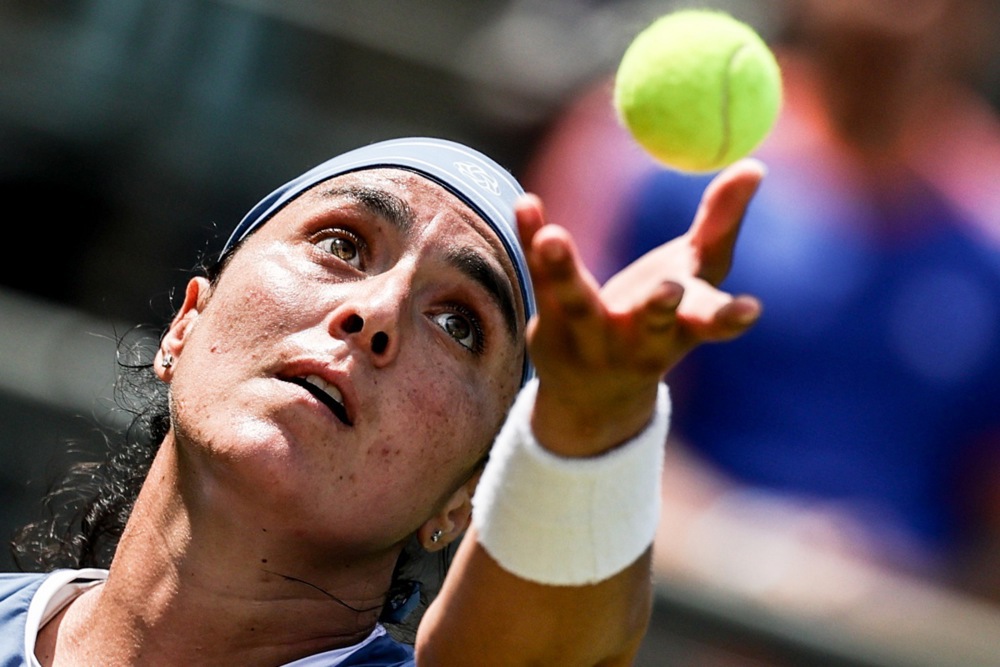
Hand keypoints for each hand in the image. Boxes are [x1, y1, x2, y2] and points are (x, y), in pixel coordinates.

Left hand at [516, 159, 765, 456]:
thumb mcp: (696, 276)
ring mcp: (592, 336)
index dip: (730, 318)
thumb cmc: (664, 320)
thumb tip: (755, 165)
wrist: (596, 395)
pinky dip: (530, 237)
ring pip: (578, 304)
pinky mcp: (551, 323)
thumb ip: (721, 223)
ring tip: (554, 237)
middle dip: (659, 310)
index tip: (750, 309)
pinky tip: (526, 203)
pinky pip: (540, 277)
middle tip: (666, 290)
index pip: (711, 323)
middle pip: (650, 325)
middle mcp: (640, 340)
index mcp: (684, 328)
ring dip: (567, 271)